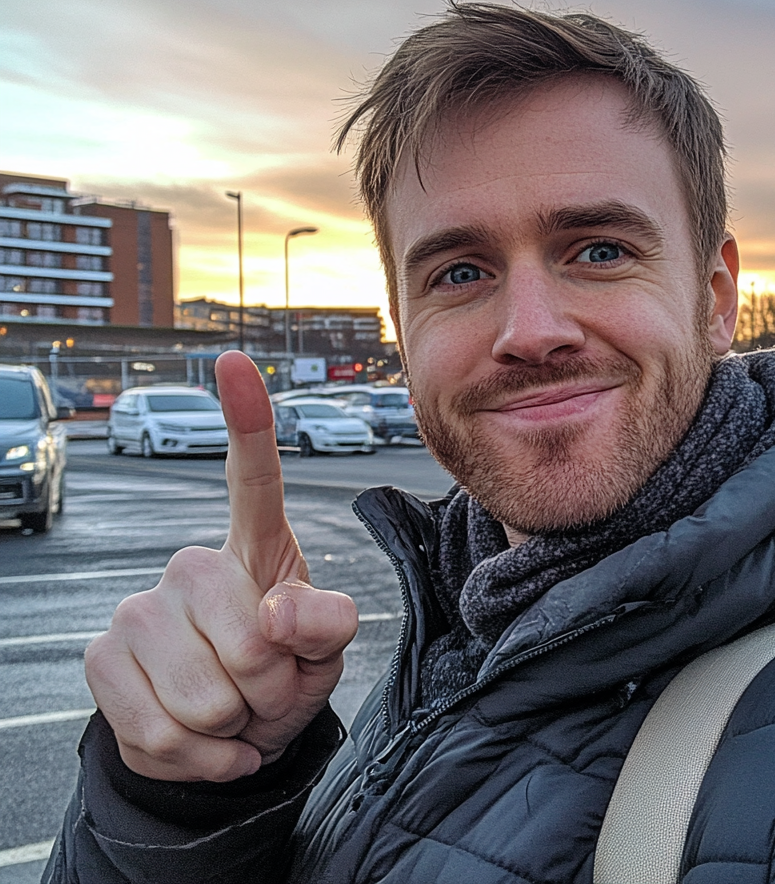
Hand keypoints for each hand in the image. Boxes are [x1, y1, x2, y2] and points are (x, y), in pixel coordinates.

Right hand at [85, 352, 358, 781]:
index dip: (248, 421)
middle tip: (266, 683)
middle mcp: (192, 565)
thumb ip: (326, 623)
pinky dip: (201, 756)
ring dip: (236, 722)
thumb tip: (276, 614)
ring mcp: (140, 609)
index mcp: (257, 549)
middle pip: (251, 643)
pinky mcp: (103, 658)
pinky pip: (162, 732)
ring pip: (206, 696)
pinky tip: (208, 740)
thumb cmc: (288, 673)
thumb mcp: (328, 649)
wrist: (235, 733)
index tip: (236, 360)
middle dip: (273, 684)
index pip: (255, 479)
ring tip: (236, 706)